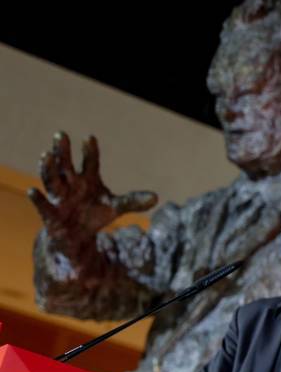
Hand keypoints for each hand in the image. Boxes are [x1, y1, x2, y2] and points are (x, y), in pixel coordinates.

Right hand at [28, 132, 157, 238]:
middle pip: (66, 165)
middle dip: (63, 151)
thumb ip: (133, 201)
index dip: (90, 151)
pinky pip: (43, 205)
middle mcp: (71, 184)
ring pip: (52, 180)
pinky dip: (38, 198)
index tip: (89, 138)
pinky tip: (32, 191)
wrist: (77, 236)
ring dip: (48, 168)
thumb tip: (156, 198)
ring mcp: (60, 198)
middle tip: (61, 135)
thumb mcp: (115, 207)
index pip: (90, 162)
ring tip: (46, 155)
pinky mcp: (51, 214)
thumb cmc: (95, 215)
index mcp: (88, 179)